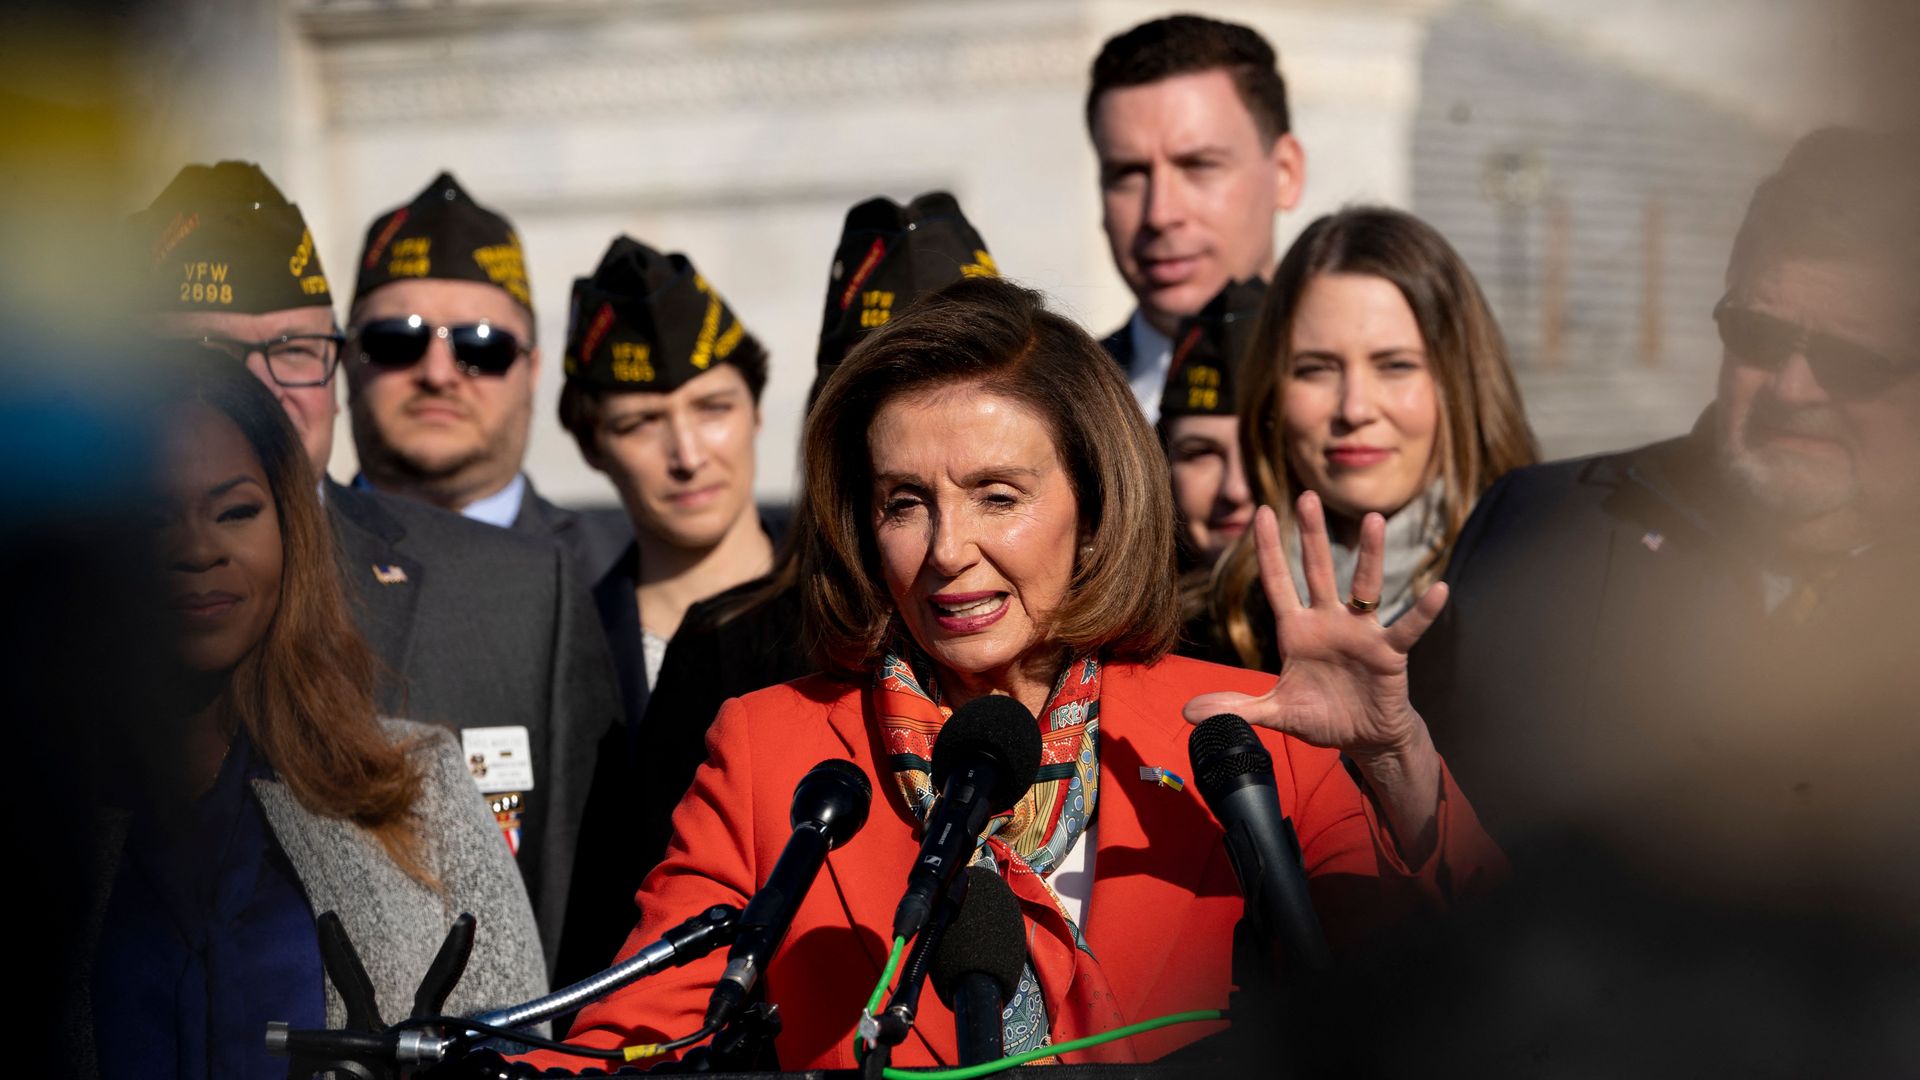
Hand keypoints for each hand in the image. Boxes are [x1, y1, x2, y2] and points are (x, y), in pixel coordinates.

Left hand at [1183, 491, 1445, 760]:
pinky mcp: (1388, 653)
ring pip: (1364, 586)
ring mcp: (1360, 633)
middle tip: (1306, 495)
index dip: (1268, 548)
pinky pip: (1407, 628)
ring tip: (1374, 520)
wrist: (1362, 737)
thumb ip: (1236, 707)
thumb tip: (1187, 713)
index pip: (1277, 581)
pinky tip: (1437, 590)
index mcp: (1296, 631)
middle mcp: (1328, 622)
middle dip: (1311, 535)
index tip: (1259, 511)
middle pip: (1318, 571)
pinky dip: (1423, 611)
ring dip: (1370, 555)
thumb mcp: (1274, 713)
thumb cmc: (1321, 717)